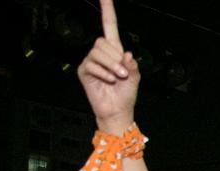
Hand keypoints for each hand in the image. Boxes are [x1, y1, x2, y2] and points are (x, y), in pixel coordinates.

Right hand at [77, 0, 139, 135]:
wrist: (118, 111)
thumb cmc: (126, 94)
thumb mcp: (135, 77)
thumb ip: (131, 64)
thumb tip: (125, 53)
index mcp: (114, 50)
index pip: (109, 25)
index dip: (107, 10)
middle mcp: (100, 53)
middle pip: (103, 41)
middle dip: (115, 57)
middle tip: (123, 73)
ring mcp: (90, 61)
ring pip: (98, 52)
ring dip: (112, 66)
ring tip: (118, 77)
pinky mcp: (84, 71)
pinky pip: (93, 65)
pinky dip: (105, 74)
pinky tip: (109, 81)